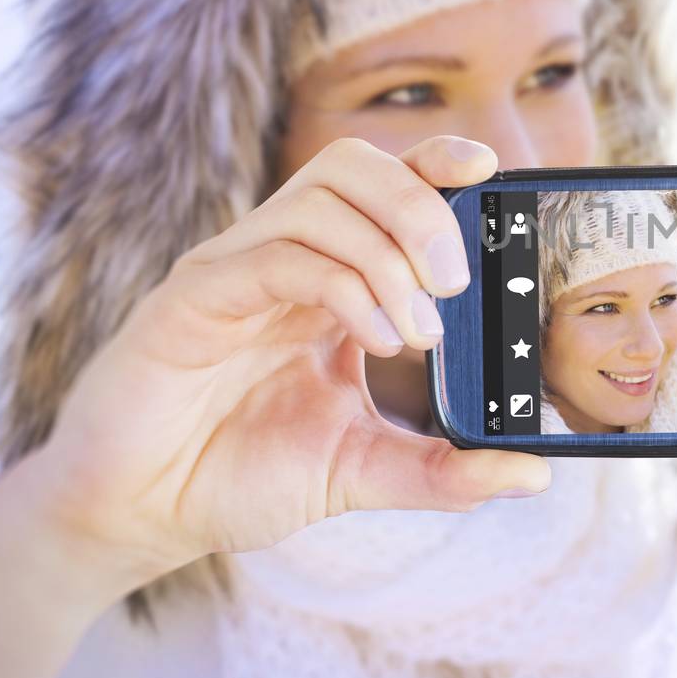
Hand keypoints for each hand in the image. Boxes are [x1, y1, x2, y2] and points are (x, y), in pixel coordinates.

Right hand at [23, 135, 548, 586]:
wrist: (142, 515)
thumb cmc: (240, 476)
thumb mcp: (364, 471)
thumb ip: (445, 469)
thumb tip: (534, 473)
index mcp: (328, 278)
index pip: (386, 184)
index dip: (436, 161)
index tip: (492, 168)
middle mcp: (284, 257)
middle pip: (356, 166)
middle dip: (422, 208)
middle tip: (456, 284)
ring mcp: (236, 269)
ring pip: (321, 198)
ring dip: (389, 252)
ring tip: (418, 329)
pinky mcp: (194, 297)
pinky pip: (276, 253)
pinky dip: (341, 285)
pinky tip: (373, 339)